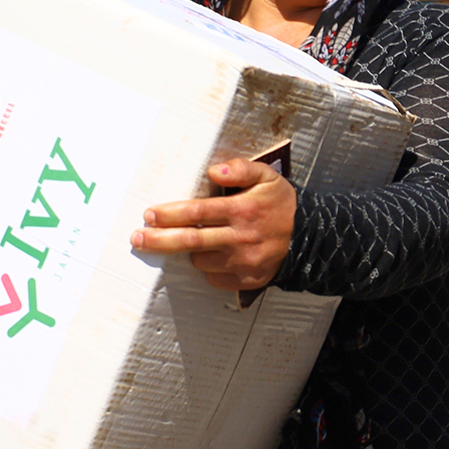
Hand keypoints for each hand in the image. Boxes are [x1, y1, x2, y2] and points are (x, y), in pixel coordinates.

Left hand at [132, 159, 294, 290]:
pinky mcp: (246, 280)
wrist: (310, 238)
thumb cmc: (281, 205)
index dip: (170, 214)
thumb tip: (214, 171)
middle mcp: (242, 238)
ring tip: (196, 240)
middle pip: (190, 241)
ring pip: (201, 260)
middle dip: (159, 240)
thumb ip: (241, 169)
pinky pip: (214, 277)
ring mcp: (244, 262)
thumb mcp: (267, 176)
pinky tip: (217, 255)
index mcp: (243, 210)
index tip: (150, 215)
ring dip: (191, 251)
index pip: (197, 213)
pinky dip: (209, 267)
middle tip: (138, 238)